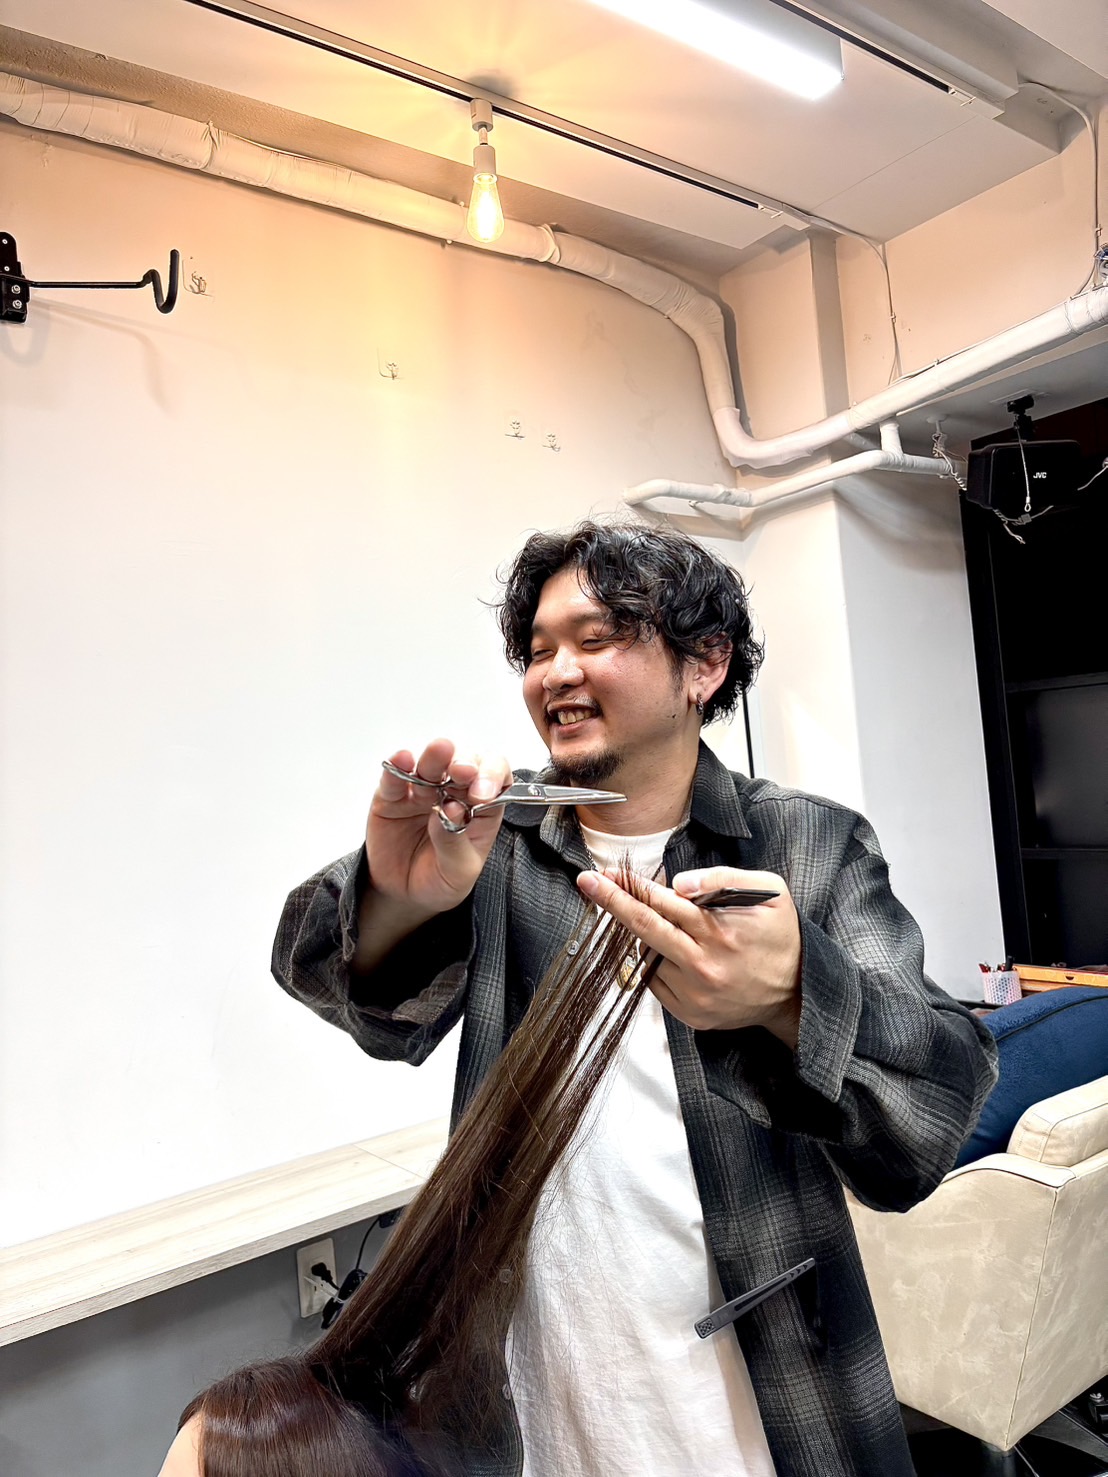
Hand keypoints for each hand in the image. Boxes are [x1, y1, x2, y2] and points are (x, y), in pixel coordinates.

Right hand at [368, 738, 512, 917]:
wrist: (402, 894)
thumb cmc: (439, 880)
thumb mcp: (458, 872)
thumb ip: (456, 842)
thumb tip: (451, 809)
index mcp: (482, 808)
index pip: (496, 779)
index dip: (493, 777)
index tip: (483, 794)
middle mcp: (454, 792)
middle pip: (465, 763)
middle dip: (466, 762)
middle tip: (463, 771)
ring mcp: (423, 791)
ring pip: (431, 764)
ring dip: (436, 757)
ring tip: (439, 752)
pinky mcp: (393, 796)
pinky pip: (395, 777)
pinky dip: (398, 765)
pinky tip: (402, 760)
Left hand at [577, 865, 801, 1045]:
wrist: (796, 993)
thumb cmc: (780, 936)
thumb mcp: (769, 892)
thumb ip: (723, 879)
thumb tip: (678, 884)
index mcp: (720, 932)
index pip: (664, 903)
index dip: (632, 886)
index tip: (605, 874)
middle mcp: (704, 965)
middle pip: (644, 928)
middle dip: (612, 903)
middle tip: (587, 882)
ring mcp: (694, 994)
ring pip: (648, 956)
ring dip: (643, 935)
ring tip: (659, 923)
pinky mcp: (690, 1014)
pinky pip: (656, 982)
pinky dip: (656, 963)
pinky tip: (676, 953)